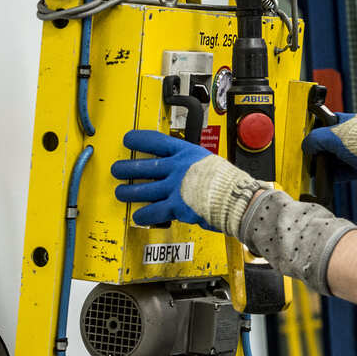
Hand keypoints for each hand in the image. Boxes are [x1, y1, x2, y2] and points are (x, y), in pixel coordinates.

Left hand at [112, 130, 262, 234]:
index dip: (139, 139)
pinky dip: (144, 215)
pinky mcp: (176, 206)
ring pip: (143, 189)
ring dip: (129, 192)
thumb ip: (195, 166)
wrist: (238, 198)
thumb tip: (189, 172)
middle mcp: (177, 168)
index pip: (156, 141)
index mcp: (187, 153)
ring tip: (121, 193)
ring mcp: (175, 187)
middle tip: (118, 169)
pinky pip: (154, 211)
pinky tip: (138, 216)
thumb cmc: (230, 182)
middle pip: (144, 166)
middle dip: (126, 168)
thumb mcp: (210, 163)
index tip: (129, 139)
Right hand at [301, 112, 356, 184]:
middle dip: (321, 150)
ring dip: (327, 164)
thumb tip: (306, 146)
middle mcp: (354, 136)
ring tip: (317, 168)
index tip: (309, 136)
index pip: (329, 121)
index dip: (318, 128)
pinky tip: (326, 177)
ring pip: (337, 158)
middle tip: (311, 155)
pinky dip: (334, 174)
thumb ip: (315, 139)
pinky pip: (343, 171)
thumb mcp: (332, 137)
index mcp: (349, 122)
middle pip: (332, 142)